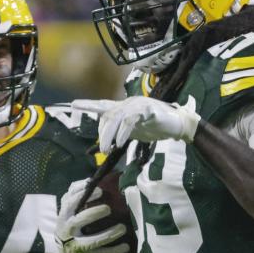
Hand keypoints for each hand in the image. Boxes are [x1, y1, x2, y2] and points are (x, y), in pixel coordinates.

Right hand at [55, 179, 130, 252]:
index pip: (70, 204)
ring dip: (108, 235)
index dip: (82, 196)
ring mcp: (77, 245)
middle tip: (108, 208)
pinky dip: (114, 251)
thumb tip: (91, 180)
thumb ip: (77, 191)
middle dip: (92, 214)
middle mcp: (68, 230)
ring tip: (123, 228)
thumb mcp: (69, 205)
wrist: (63, 247)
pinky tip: (126, 246)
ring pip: (91, 242)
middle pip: (77, 222)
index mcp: (64, 215)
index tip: (99, 191)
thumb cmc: (71, 219)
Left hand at [83, 97, 199, 152]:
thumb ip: (120, 133)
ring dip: (110, 134)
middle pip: (108, 114)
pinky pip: (131, 119)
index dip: (89, 105)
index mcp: (125, 108)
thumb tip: (105, 143)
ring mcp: (138, 105)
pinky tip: (121, 142)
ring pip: (117, 116)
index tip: (74, 105)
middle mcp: (129, 103)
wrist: (179, 125)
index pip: (104, 105)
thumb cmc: (157, 127)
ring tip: (107, 148)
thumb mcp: (135, 131)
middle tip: (101, 149)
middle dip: (102, 132)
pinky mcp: (149, 109)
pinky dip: (124, 131)